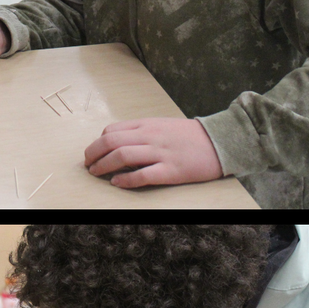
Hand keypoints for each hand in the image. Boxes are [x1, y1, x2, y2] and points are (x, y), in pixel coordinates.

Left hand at [84, 117, 222, 188]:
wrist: (220, 141)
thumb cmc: (190, 136)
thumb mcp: (163, 126)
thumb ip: (142, 132)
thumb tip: (118, 142)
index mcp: (148, 124)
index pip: (112, 130)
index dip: (97, 143)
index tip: (93, 153)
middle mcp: (151, 136)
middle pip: (111, 142)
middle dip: (93, 154)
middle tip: (87, 165)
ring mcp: (161, 153)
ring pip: (122, 156)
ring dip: (104, 166)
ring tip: (96, 173)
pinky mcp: (171, 170)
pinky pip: (143, 175)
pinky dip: (126, 179)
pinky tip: (117, 183)